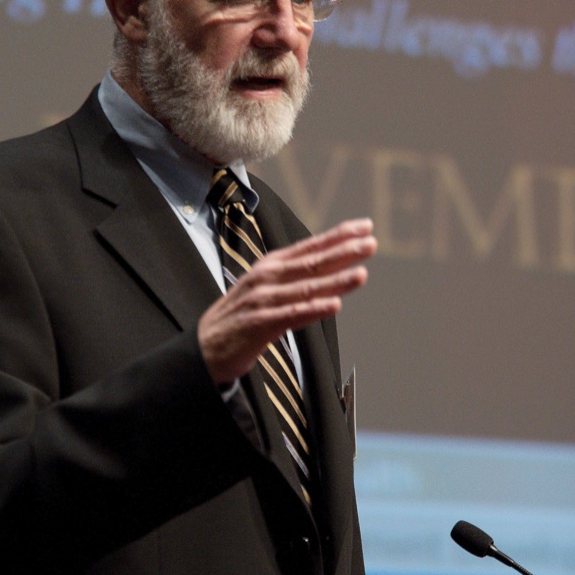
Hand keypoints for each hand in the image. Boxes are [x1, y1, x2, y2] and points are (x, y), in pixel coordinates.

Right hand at [198, 218, 376, 383]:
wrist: (204, 347)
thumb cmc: (240, 317)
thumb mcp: (268, 290)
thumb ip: (297, 281)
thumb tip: (333, 275)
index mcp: (271, 266)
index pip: (310, 246)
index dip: (338, 235)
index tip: (364, 227)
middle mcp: (267, 277)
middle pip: (311, 262)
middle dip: (343, 251)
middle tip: (370, 243)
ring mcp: (262, 299)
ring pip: (306, 287)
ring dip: (335, 280)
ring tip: (361, 273)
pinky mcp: (258, 324)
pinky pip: (292, 315)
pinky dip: (314, 309)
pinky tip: (334, 305)